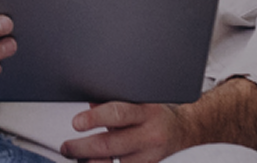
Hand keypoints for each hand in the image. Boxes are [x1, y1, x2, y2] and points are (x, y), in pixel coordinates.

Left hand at [58, 78, 256, 161]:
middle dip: (82, 148)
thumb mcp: (139, 100)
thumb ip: (113, 102)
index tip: (77, 122)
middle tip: (68, 147)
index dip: (95, 118)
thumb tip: (89, 104)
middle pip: (110, 144)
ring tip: (76, 157)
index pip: (118, 114)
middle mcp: (150, 136)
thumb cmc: (158, 114)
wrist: (189, 131)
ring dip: (92, 162)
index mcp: (147, 112)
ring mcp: (151, 156)